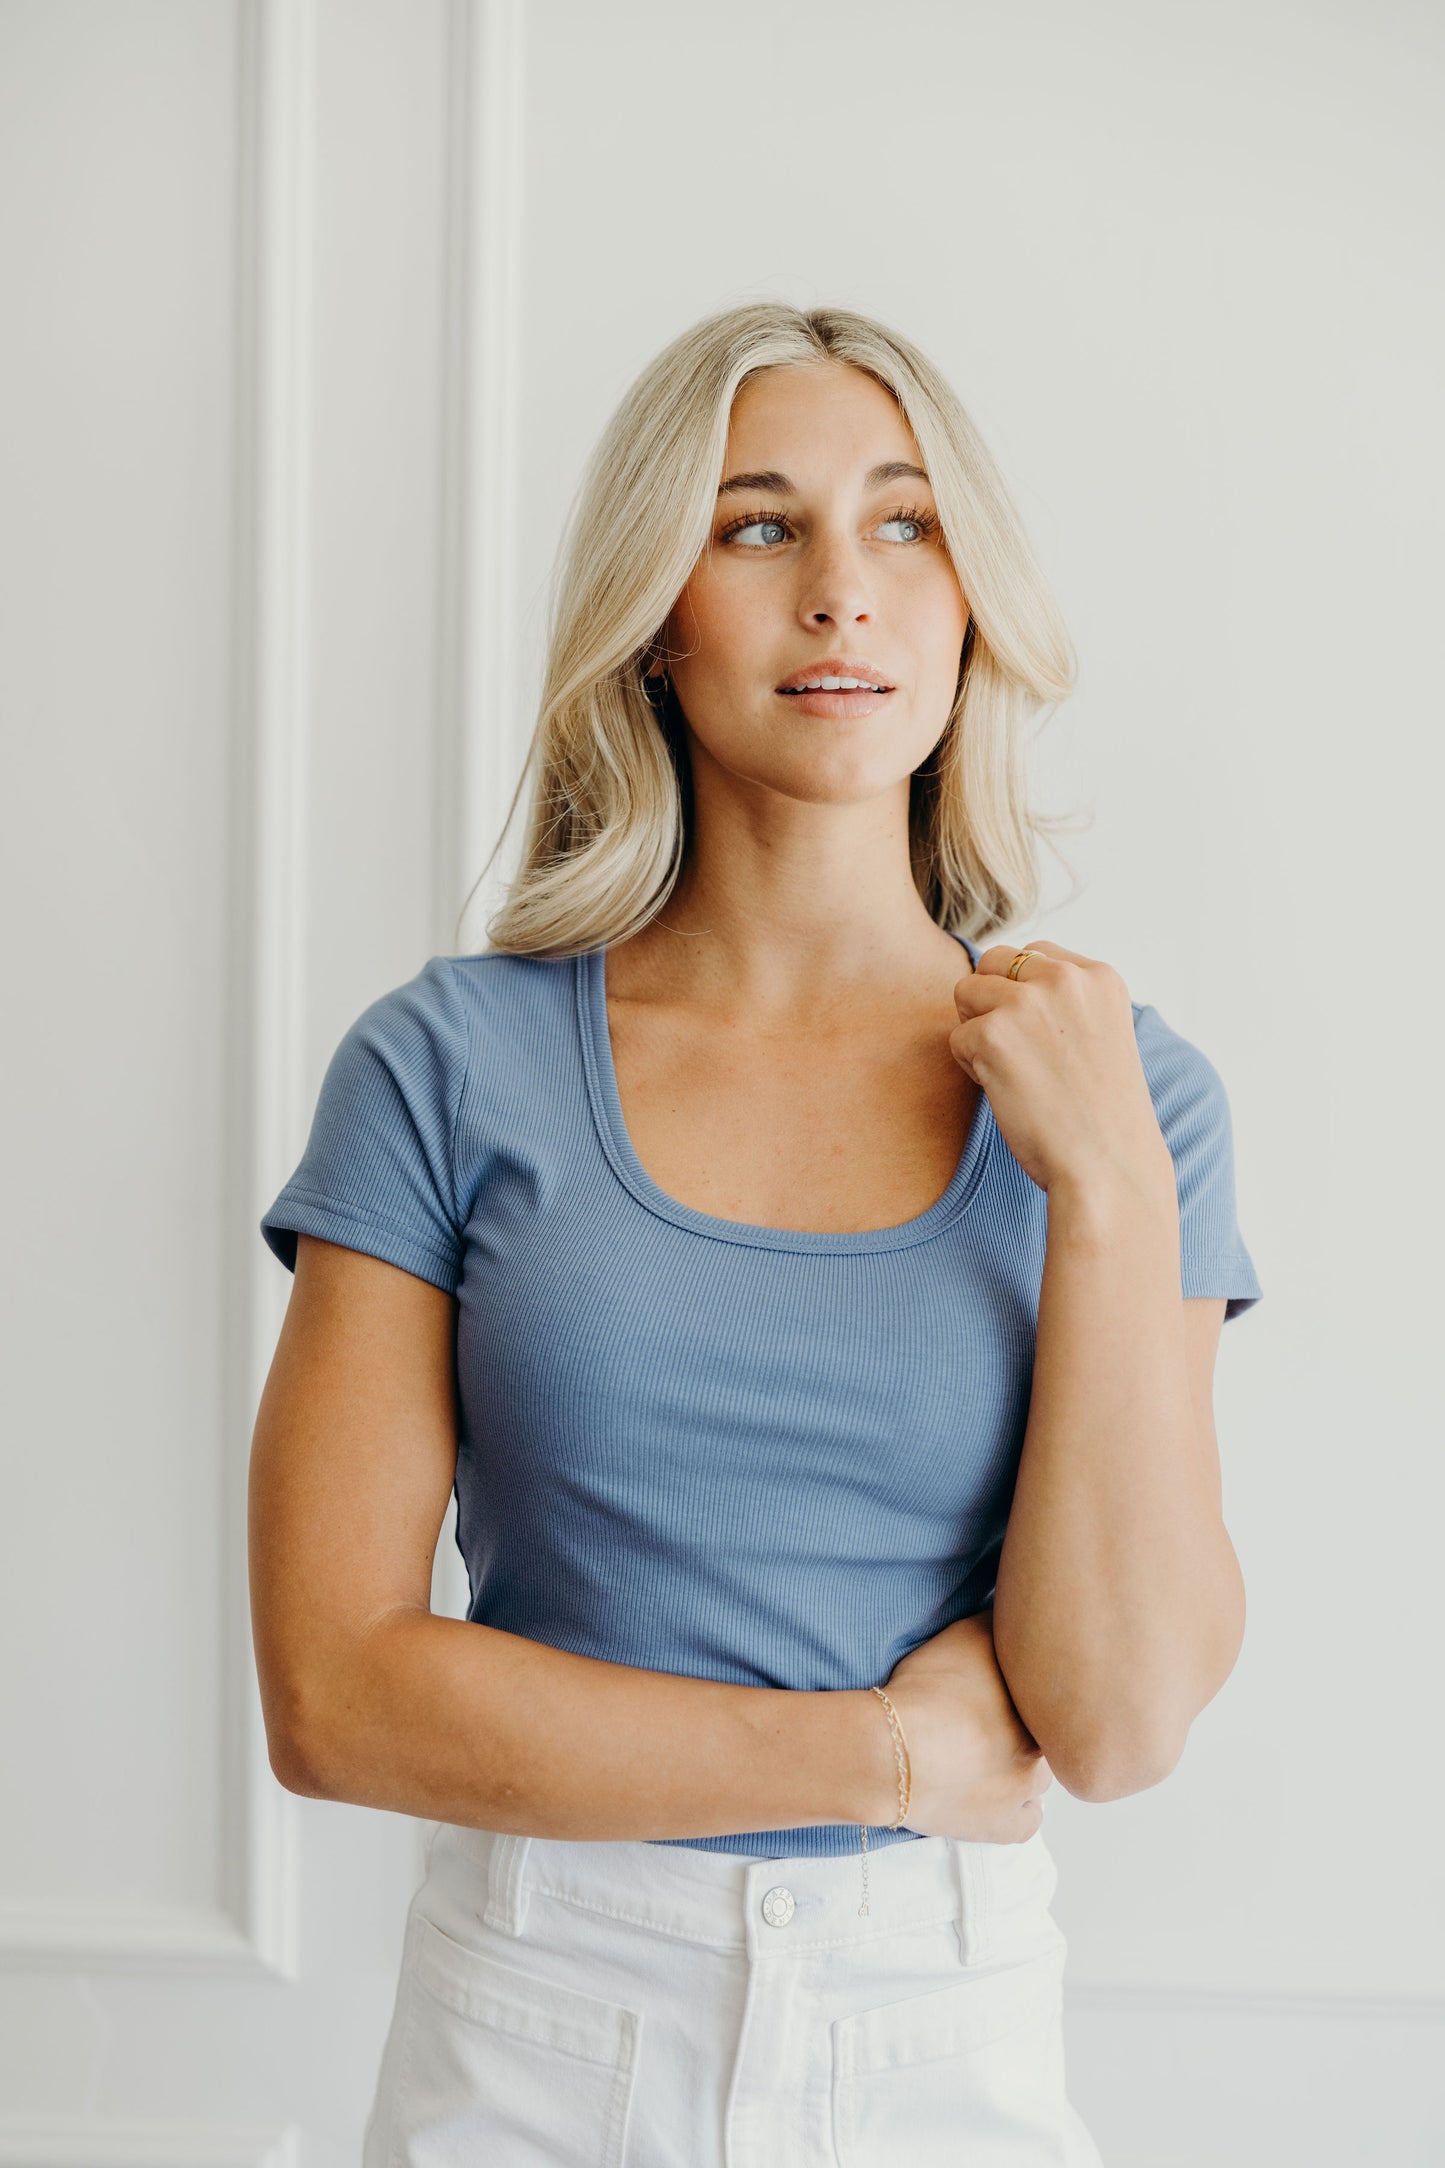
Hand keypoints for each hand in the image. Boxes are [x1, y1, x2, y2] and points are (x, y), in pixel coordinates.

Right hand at [880, 1609, 1051, 1843]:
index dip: (1025, 1690)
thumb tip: (1024, 1615)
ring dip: (1020, 1765)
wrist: (894, 1751)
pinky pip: (1027, 1818)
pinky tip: (992, 1791)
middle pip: (1046, 1736)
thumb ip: (1001, 1625)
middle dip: (1023, 1727)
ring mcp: (1027, 1792)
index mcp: (1039, 1705)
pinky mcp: (1007, 1828)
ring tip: (985, 1754)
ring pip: (1040, 1776)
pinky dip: (1014, 1807)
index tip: (998, 1689)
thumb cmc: (927, 1690)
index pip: (1049, 1696)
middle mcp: (1044, 1747)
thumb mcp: (967, 1634)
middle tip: (988, 1719)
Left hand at [950, 937, 1171, 1194]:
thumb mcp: (1102, 1036)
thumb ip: (1064, 1003)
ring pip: (966, 991)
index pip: (1035, 954)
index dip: (1024, 994)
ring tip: (1011, 1071)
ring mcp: (1027, 1003)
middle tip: (1016, 1052)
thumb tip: (1002, 985)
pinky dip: (970, 1067)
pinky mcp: (992, 1034)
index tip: (1045, 1039)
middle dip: (992, 1001)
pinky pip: (956, 1038)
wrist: (1108, 1166)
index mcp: (1100, 977)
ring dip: (977, 1031)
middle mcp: (1065, 979)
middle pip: (994, 962)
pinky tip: (1005, 1092)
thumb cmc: (1103, 1116)